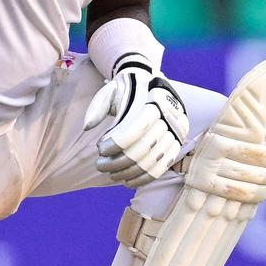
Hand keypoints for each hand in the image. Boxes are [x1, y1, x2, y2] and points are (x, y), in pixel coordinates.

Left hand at [82, 57, 188, 187]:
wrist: (152, 84)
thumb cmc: (128, 88)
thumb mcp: (112, 89)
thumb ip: (98, 105)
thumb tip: (87, 126)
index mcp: (155, 100)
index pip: (138, 127)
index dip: (118, 143)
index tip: (100, 149)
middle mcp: (171, 117)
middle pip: (145, 148)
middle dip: (119, 161)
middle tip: (100, 165)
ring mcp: (177, 133)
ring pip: (153, 161)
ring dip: (129, 172)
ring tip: (110, 173)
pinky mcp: (177, 145)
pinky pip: (162, 168)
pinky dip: (144, 178)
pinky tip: (126, 181)